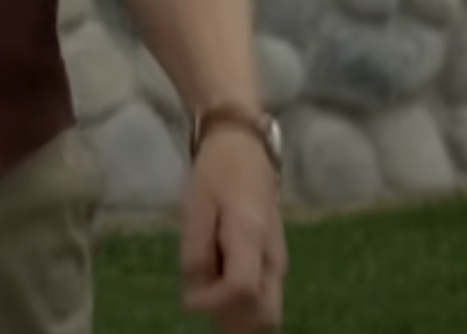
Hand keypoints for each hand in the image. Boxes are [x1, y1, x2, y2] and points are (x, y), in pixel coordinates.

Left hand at [178, 128, 285, 330]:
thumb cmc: (217, 172)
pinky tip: (219, 277)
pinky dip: (241, 302)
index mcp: (251, 238)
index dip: (212, 302)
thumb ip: (195, 255)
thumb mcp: (196, 208)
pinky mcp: (274, 263)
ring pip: (266, 313)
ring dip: (235, 312)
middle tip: (201, 292)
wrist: (245, 149)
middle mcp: (274, 259)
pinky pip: (263, 298)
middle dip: (230, 317)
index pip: (241, 291)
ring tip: (209, 282)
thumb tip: (194, 302)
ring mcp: (278, 263)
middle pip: (264, 316)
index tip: (188, 296)